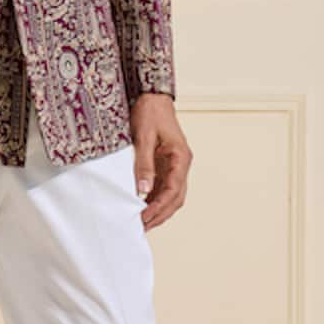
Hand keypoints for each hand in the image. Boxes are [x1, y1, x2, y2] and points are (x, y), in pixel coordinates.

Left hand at [130, 93, 191, 231]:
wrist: (152, 96)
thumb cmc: (150, 112)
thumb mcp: (144, 137)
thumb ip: (144, 164)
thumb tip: (143, 190)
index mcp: (181, 158)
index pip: (173, 190)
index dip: (159, 207)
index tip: (144, 217)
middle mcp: (181, 164)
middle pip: (175, 198)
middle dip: (160, 214)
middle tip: (143, 226)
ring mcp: (174, 165)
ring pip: (171, 195)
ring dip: (158, 209)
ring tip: (141, 222)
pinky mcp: (165, 164)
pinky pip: (163, 187)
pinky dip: (154, 199)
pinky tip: (142, 207)